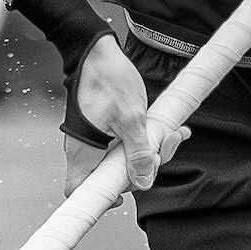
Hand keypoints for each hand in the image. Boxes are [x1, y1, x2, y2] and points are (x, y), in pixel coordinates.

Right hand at [64, 35, 183, 191]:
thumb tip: (144, 181)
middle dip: (142, 168)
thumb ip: (138, 153)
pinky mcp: (105, 129)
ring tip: (172, 134)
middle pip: (110, 176)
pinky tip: (166, 130)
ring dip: (149, 151)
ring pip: (122, 159)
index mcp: (84, 149)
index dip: (99, 199)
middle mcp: (85, 148)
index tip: (122, 197)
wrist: (97, 50)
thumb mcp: (132, 118)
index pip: (79, 189)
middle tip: (162, 149)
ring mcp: (95, 138)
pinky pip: (125, 143)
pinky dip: (145, 140)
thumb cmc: (108, 79)